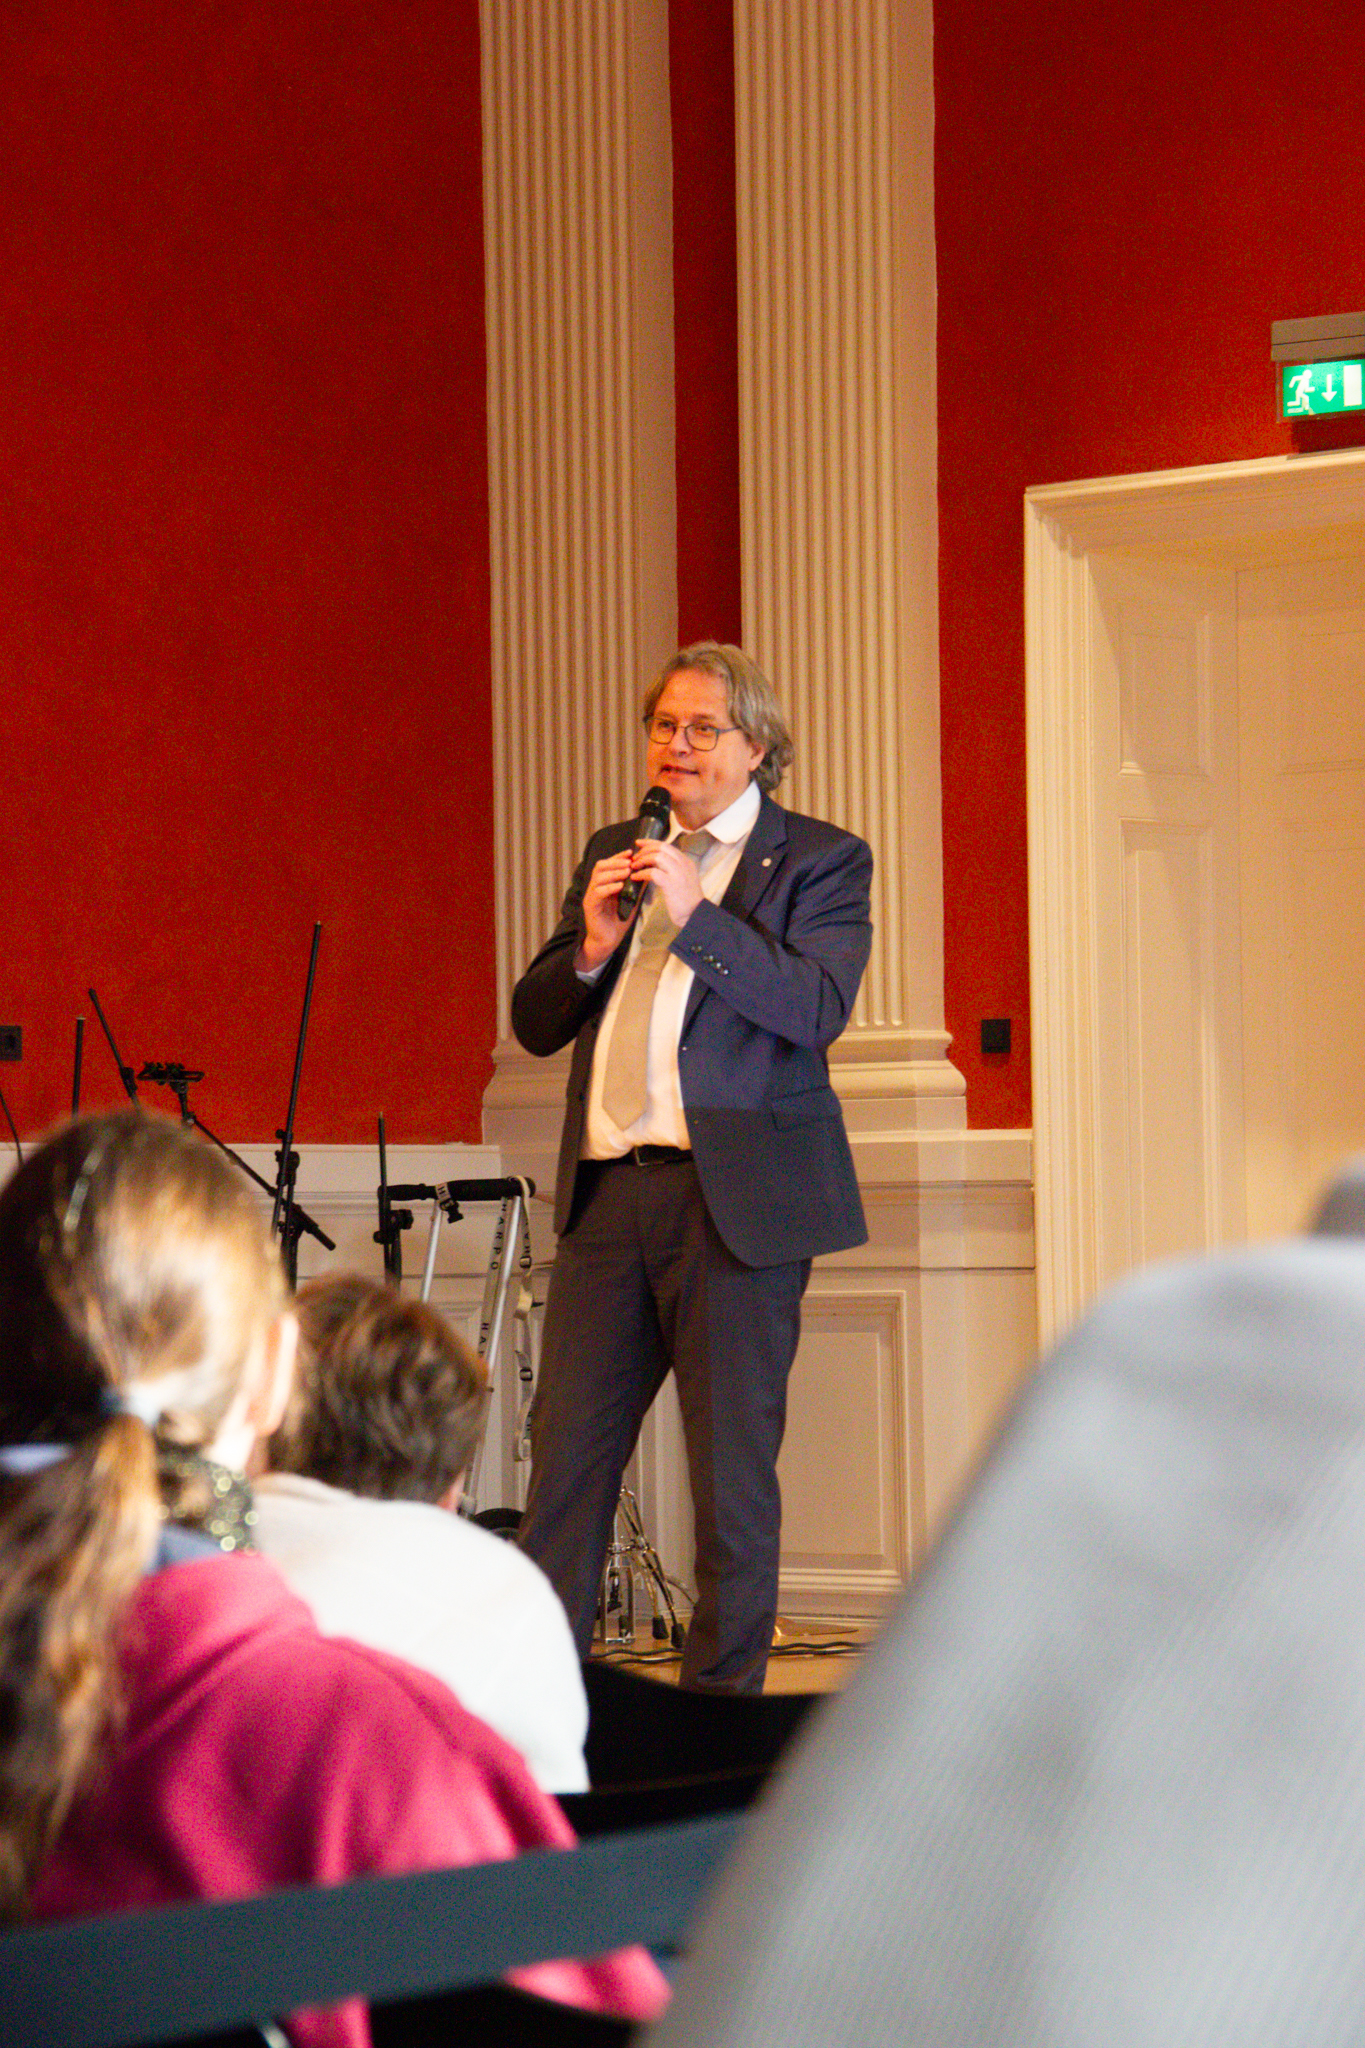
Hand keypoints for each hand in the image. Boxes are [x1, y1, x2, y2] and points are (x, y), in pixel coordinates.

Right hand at [575, 851, 635, 971]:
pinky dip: (609, 887)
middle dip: (615, 862)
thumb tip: (648, 873)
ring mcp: (591, 896)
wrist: (608, 941)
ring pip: (598, 877)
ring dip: (614, 873)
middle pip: (600, 866)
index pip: (607, 864)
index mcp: (603, 884)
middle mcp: (595, 888)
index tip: (631, 853)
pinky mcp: (590, 906)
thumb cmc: (619, 921)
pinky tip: (620, 886)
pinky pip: (597, 892)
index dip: (618, 857)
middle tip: (630, 863)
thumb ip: (636, 888)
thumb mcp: (631, 901)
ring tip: (627, 872)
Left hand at [628, 838, 704, 926]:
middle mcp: (683, 863)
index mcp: (686, 861)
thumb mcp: (683, 878)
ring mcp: (678, 873)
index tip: (639, 843)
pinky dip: (641, 873)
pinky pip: (653, 872)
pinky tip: (635, 877)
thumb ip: (673, 869)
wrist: (695, 914)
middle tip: (634, 856)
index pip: (666, 845)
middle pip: (661, 847)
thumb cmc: (687, 900)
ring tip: (634, 866)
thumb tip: (654, 863)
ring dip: (642, 860)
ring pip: (657, 857)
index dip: (651, 842)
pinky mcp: (671, 884)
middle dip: (645, 849)